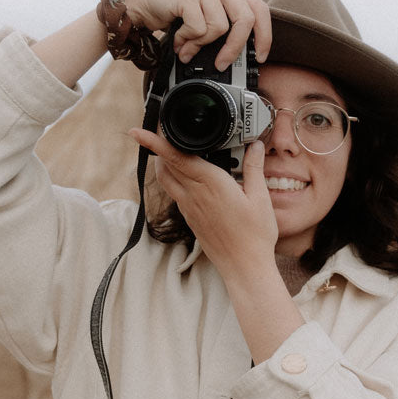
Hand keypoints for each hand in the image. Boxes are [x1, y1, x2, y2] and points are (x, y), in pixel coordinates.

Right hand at [125, 0, 270, 69]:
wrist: (140, 5)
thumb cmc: (173, 13)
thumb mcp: (206, 16)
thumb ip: (224, 26)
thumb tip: (240, 54)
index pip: (259, 9)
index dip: (264, 35)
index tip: (260, 56)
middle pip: (245, 19)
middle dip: (234, 47)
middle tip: (222, 63)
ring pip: (218, 27)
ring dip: (200, 44)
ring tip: (187, 45)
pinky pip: (198, 28)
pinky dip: (187, 40)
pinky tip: (178, 38)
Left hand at [130, 128, 277, 276]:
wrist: (244, 267)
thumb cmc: (255, 235)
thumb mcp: (260, 198)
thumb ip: (254, 168)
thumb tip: (255, 146)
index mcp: (211, 183)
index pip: (176, 157)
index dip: (155, 142)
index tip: (137, 132)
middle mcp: (194, 195)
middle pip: (165, 165)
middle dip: (159, 147)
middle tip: (161, 132)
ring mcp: (189, 208)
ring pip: (167, 180)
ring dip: (164, 163)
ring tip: (171, 150)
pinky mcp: (190, 219)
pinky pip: (175, 194)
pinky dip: (174, 180)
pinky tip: (189, 178)